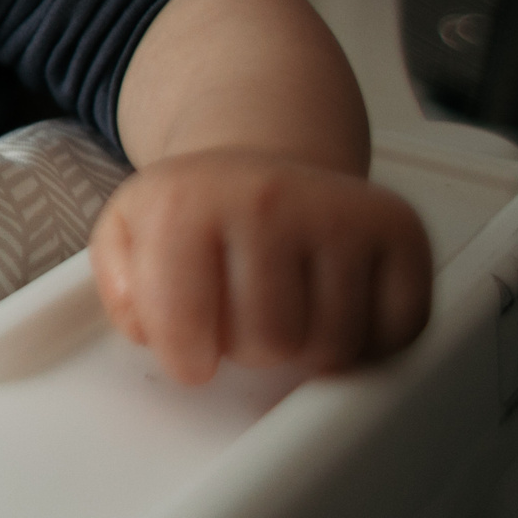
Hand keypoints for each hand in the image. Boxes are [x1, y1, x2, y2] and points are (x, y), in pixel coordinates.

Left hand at [90, 148, 432, 384]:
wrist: (259, 159)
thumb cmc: (196, 212)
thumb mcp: (126, 234)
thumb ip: (116, 287)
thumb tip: (147, 327)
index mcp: (186, 201)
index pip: (184, 326)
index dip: (185, 358)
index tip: (189, 354)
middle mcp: (267, 197)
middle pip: (267, 344)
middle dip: (247, 349)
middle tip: (240, 313)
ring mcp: (340, 210)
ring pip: (331, 348)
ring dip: (304, 349)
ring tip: (281, 306)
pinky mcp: (401, 232)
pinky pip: (395, 334)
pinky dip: (366, 341)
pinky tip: (331, 305)